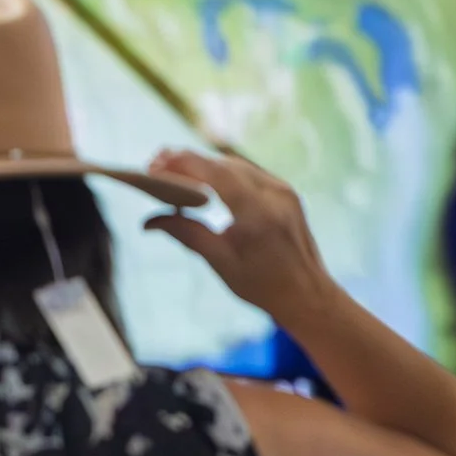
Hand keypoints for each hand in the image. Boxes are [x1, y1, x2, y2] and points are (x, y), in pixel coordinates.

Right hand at [143, 150, 338, 322]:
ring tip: (174, 169)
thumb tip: (149, 221)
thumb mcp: (220, 262)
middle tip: (157, 164)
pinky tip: (204, 180)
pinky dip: (223, 173)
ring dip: (205, 165)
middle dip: (188, 161)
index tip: (155, 164)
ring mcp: (283, 190)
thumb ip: (186, 234)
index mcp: (257, 213)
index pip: (215, 174)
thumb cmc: (261, 285)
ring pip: (236, 166)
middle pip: (223, 164)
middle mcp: (274, 194)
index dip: (182, 164)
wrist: (306, 293)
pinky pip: (249, 174)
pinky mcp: (285, 192)